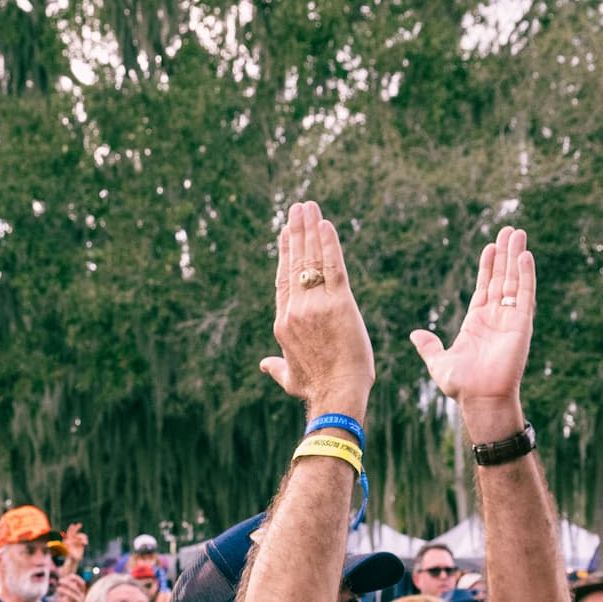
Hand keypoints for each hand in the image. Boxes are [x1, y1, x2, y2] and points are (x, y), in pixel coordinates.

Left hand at [49, 572, 86, 601]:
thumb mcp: (64, 599)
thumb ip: (65, 590)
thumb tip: (63, 579)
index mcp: (80, 595)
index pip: (82, 584)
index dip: (77, 579)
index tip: (69, 576)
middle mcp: (82, 599)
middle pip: (77, 588)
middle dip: (68, 583)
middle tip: (60, 581)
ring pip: (75, 596)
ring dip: (66, 591)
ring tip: (57, 590)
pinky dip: (66, 601)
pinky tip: (59, 600)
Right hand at [258, 201, 374, 418]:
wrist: (336, 395)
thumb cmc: (315, 387)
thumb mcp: (290, 376)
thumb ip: (276, 367)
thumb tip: (263, 364)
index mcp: (283, 322)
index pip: (283, 280)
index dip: (285, 253)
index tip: (286, 232)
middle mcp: (296, 310)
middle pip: (295, 263)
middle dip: (296, 232)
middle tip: (297, 208)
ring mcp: (316, 305)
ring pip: (312, 260)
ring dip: (310, 230)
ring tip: (309, 206)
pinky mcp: (339, 304)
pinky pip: (333, 267)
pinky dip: (329, 244)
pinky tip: (326, 224)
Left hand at [408, 226, 533, 421]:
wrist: (479, 399)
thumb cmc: (461, 385)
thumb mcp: (439, 362)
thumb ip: (429, 347)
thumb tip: (416, 334)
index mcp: (477, 322)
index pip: (485, 286)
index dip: (488, 266)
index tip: (491, 245)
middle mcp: (496, 317)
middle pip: (502, 278)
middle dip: (505, 254)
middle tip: (510, 229)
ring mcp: (510, 319)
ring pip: (514, 281)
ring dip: (516, 257)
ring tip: (519, 233)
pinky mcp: (521, 325)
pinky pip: (525, 295)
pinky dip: (526, 275)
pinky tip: (525, 255)